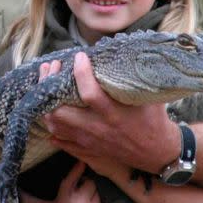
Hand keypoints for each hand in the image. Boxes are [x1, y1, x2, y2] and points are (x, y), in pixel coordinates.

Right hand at [20, 161, 103, 202]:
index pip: (92, 184)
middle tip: (79, 199)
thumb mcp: (65, 185)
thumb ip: (75, 173)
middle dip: (90, 195)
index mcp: (80, 201)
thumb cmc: (61, 201)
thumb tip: (83, 161)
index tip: (77, 190)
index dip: (84, 185)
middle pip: (98, 195)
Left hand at [44, 52, 178, 173]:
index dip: (80, 72)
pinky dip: (51, 124)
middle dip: (50, 86)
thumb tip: (125, 50)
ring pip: (55, 125)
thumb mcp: (149, 95)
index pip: (89, 93)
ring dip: (46, 104)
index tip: (79, 56)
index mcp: (113, 114)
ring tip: (46, 84)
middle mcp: (97, 128)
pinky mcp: (87, 148)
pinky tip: (48, 110)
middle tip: (52, 67)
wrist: (156, 152)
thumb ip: (135, 76)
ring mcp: (89, 140)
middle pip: (60, 112)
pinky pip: (60, 139)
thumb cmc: (153, 119)